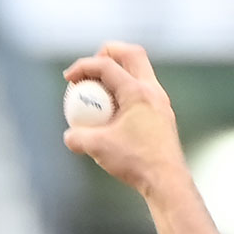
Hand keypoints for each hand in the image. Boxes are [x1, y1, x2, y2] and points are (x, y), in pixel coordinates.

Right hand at [62, 42, 189, 198]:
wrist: (166, 181)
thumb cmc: (135, 162)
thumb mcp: (96, 148)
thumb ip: (76, 137)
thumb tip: (69, 134)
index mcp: (138, 92)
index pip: (107, 65)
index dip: (83, 66)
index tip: (68, 79)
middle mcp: (153, 91)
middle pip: (132, 54)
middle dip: (107, 53)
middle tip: (89, 69)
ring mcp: (160, 101)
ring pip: (139, 71)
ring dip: (116, 74)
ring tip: (97, 93)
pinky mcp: (161, 114)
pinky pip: (141, 90)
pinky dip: (123, 92)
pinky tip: (111, 113)